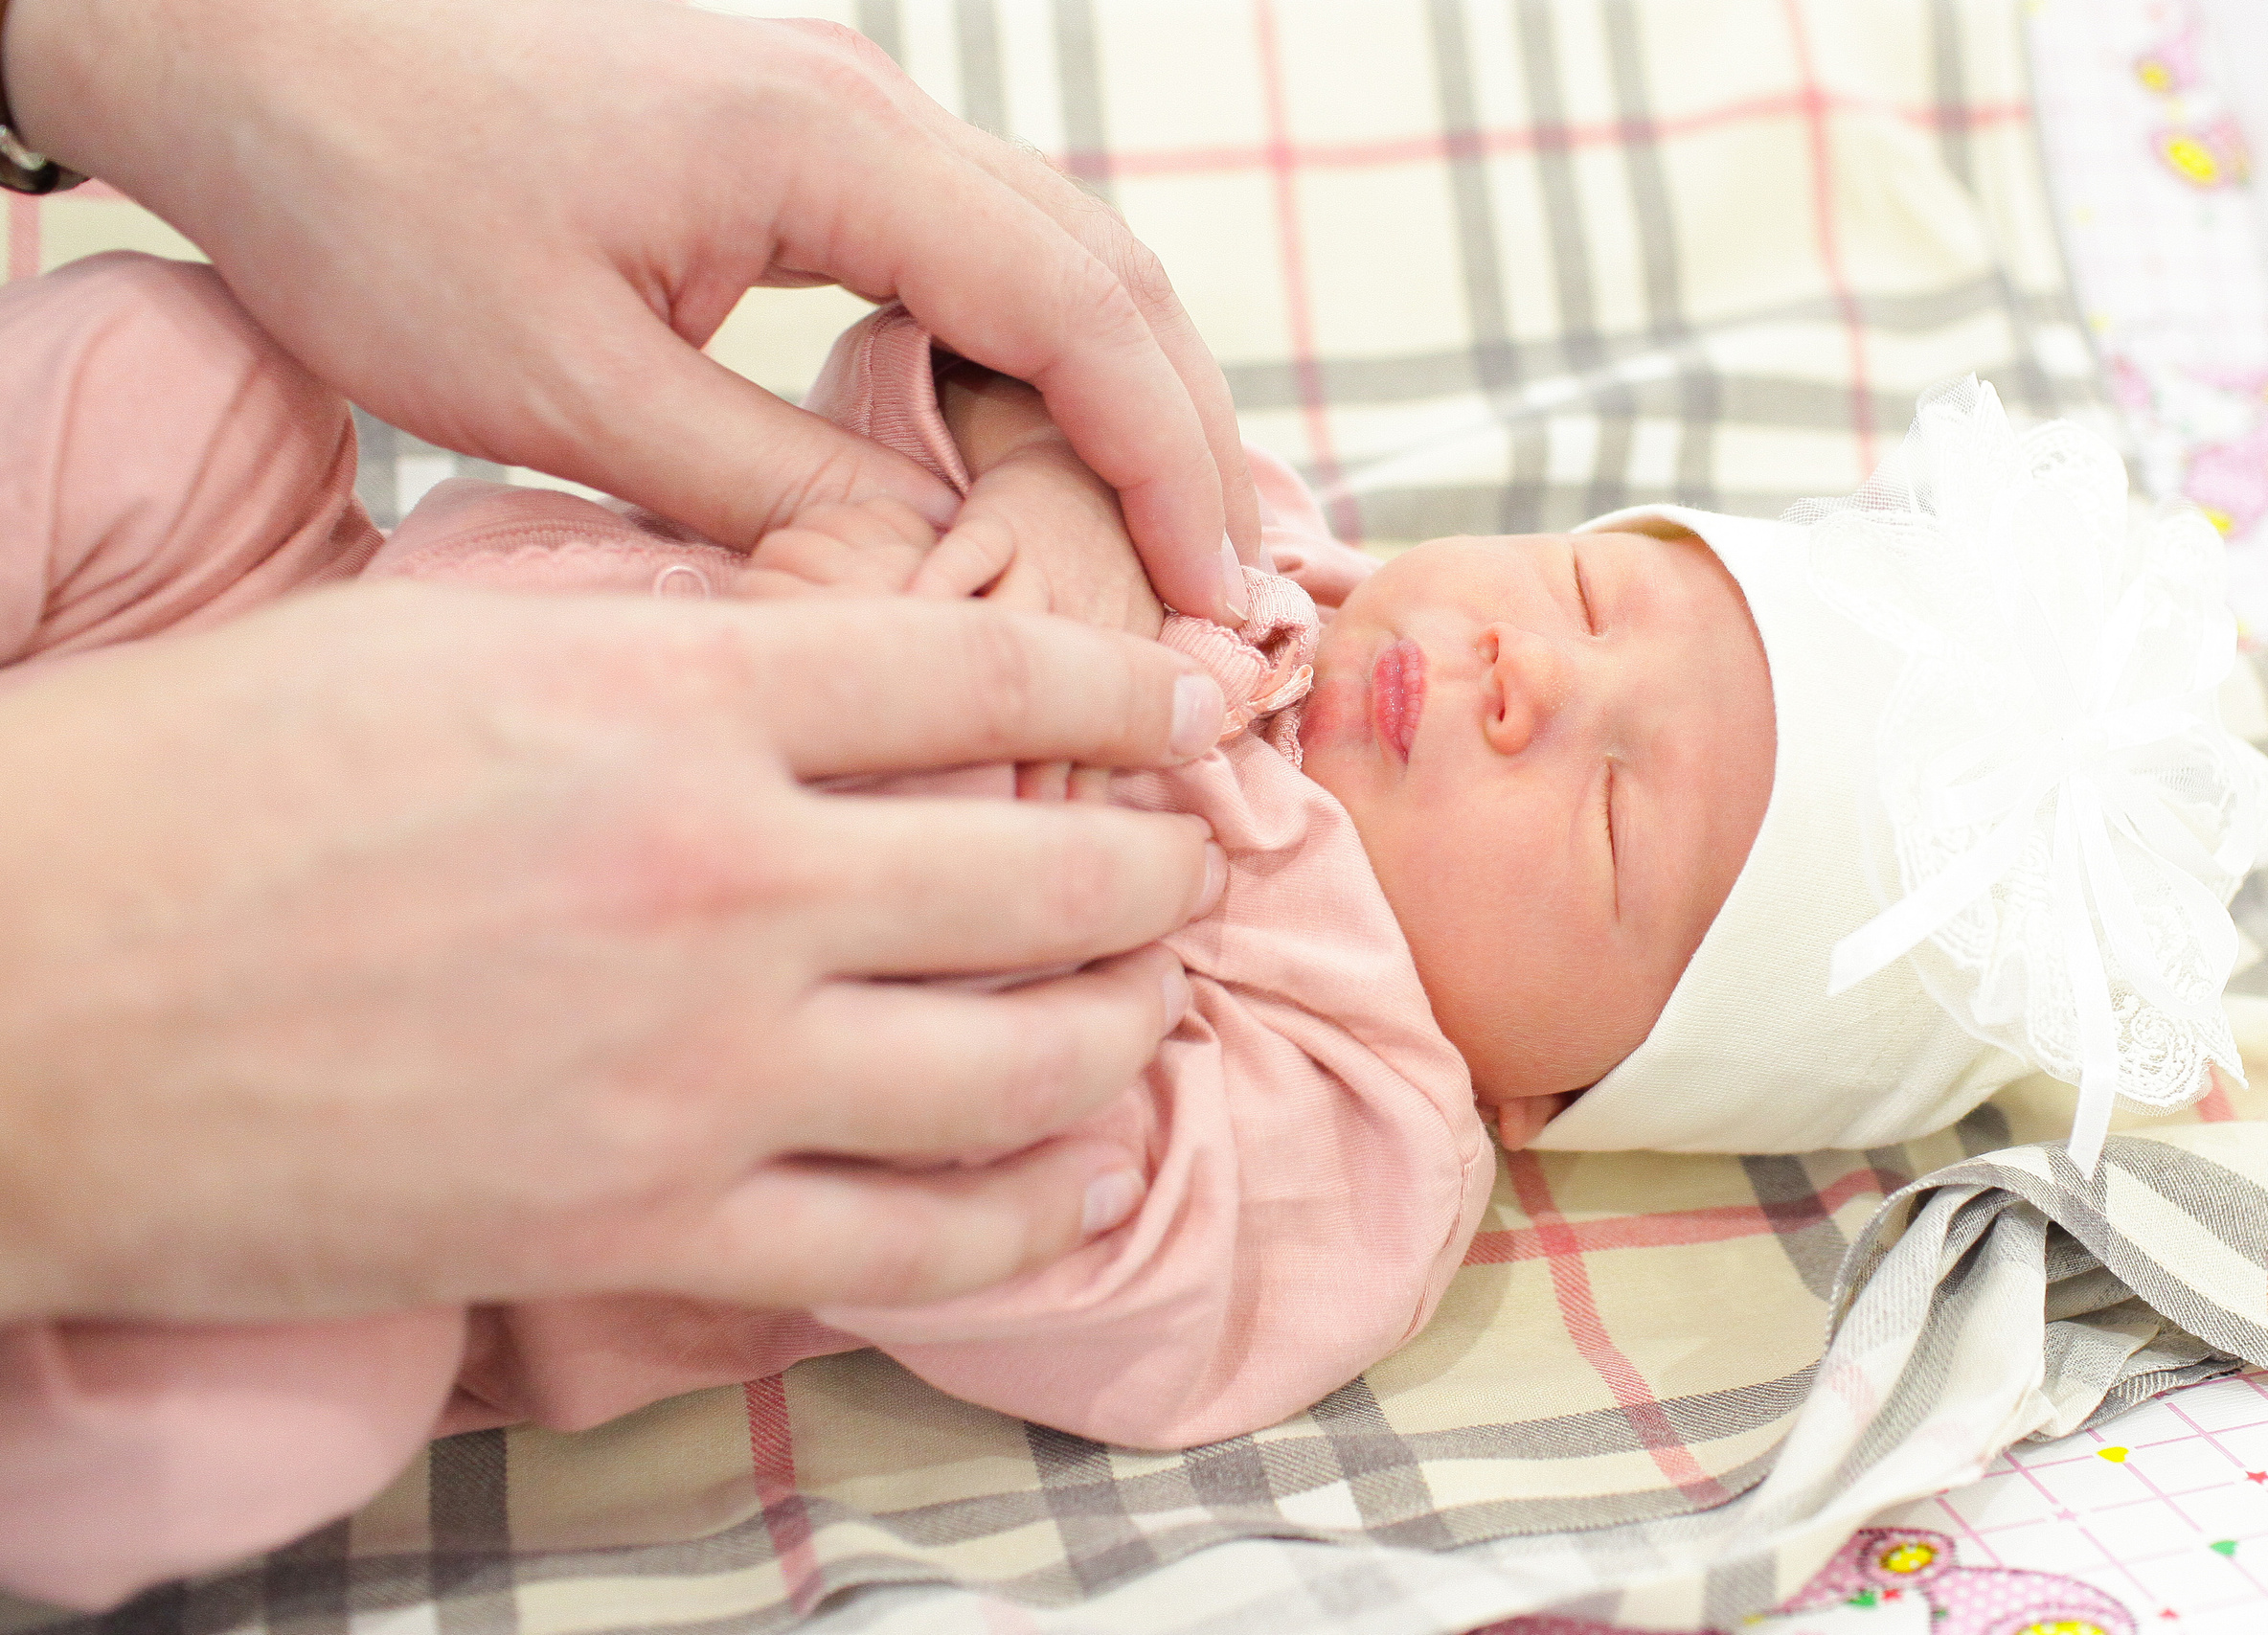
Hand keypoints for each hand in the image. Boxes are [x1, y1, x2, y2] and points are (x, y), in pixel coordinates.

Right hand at [0, 585, 1228, 1322]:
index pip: (991, 670)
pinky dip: (1028, 1212)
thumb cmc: (212, 781)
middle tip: (1193, 864)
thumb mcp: (467, 641)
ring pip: (1021, 1068)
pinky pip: (912, 1244)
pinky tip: (1079, 1177)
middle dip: (1160, 869)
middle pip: (1049, 872)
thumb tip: (859, 672)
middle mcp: (721, 877)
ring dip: (1125, 1033)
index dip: (1133, 685)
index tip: (1201, 703)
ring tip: (1149, 1009)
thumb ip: (685, 655)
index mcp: (673, 693)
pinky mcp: (640, 1227)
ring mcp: (694, 1070)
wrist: (16, 988)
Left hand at [1, 0, 1263, 621]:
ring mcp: (839, 115)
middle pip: (1110, 273)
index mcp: (829, 151)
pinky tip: (1037, 459)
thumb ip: (775, 489)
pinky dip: (1039, 363)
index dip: (1169, 471)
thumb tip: (934, 583)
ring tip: (1171, 546)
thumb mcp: (565, 384)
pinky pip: (974, 253)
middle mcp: (867, 110)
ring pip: (1058, 256)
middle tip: (1233, 597)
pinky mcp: (795, 144)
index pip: (1079, 314)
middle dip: (1190, 438)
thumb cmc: (368, 189)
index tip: (1218, 607)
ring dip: (1128, 399)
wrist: (242, 28)